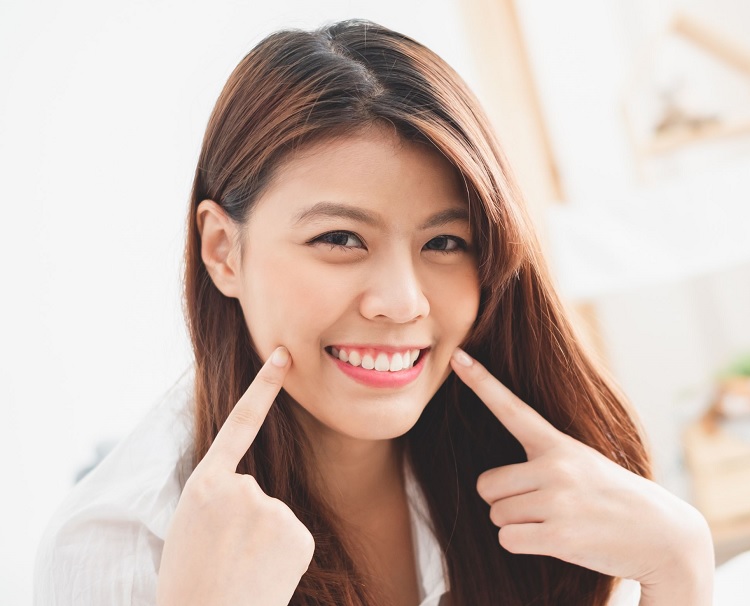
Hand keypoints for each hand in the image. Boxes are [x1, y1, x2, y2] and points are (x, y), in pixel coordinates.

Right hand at [157, 347, 314, 605]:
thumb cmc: (190, 580)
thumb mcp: (188, 523)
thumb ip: (218, 493)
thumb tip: (253, 487)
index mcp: (205, 483)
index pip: (239, 421)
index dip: (263, 386)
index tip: (283, 355)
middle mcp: (241, 487)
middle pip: (257, 491)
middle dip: (247, 521)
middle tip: (225, 557)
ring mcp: (271, 508)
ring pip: (276, 516)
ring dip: (264, 541)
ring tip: (240, 569)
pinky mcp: (297, 533)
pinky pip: (293, 536)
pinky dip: (282, 555)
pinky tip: (263, 576)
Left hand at [450, 348, 713, 603]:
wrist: (662, 535)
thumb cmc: (612, 496)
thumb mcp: (582, 461)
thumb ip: (542, 458)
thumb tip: (492, 483)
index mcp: (557, 444)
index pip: (511, 407)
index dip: (481, 382)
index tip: (457, 356)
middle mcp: (554, 467)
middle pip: (486, 485)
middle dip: (503, 501)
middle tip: (540, 505)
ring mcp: (557, 501)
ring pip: (496, 515)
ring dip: (516, 524)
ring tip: (555, 521)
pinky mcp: (558, 536)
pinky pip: (508, 539)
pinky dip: (522, 544)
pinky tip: (554, 540)